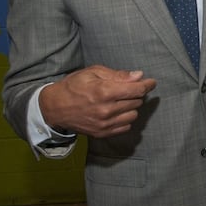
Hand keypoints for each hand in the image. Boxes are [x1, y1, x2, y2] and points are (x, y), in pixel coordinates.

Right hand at [39, 65, 156, 138]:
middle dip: (135, 93)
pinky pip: (126, 126)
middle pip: (137, 102)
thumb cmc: (74, 86)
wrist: (54, 107)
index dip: (147, 85)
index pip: (137, 90)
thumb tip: (139, 76)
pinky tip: (117, 111)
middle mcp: (106, 110)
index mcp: (104, 91)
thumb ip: (118, 75)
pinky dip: (125, 118)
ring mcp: (104, 124)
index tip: (151, 82)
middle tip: (127, 89)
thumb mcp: (93, 72)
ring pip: (134, 115)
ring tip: (120, 100)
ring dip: (131, 107)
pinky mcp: (102, 133)